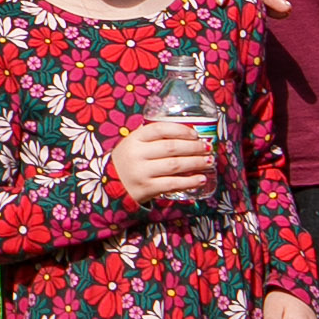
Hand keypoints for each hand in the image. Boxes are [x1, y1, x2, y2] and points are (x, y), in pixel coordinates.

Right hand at [107, 117, 221, 206]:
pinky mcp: (146, 188)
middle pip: (171, 148)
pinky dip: (189, 181)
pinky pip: (173, 184)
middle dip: (194, 147)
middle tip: (208, 148)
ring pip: (175, 165)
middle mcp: (137, 154)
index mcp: (134, 139)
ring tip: (209, 161)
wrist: (110, 186)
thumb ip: (153, 137)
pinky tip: (201, 179)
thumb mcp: (134, 144)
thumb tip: (187, 133)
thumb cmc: (129, 161)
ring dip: (196, 163)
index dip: (180, 130)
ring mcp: (141, 172)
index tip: (195, 134)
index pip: (160, 129)